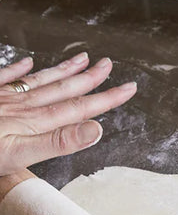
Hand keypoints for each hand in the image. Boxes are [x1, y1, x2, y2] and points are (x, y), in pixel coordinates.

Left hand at [0, 52, 136, 175]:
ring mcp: (3, 97)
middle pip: (63, 89)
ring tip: (82, 59)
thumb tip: (94, 130)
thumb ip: (57, 142)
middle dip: (90, 78)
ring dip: (64, 70)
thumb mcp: (19, 155)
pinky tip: (28, 62)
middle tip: (108, 65)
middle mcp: (22, 105)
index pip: (79, 108)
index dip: (106, 98)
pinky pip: (6, 76)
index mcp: (34, 121)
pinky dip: (19, 68)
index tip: (127, 89)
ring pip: (40, 80)